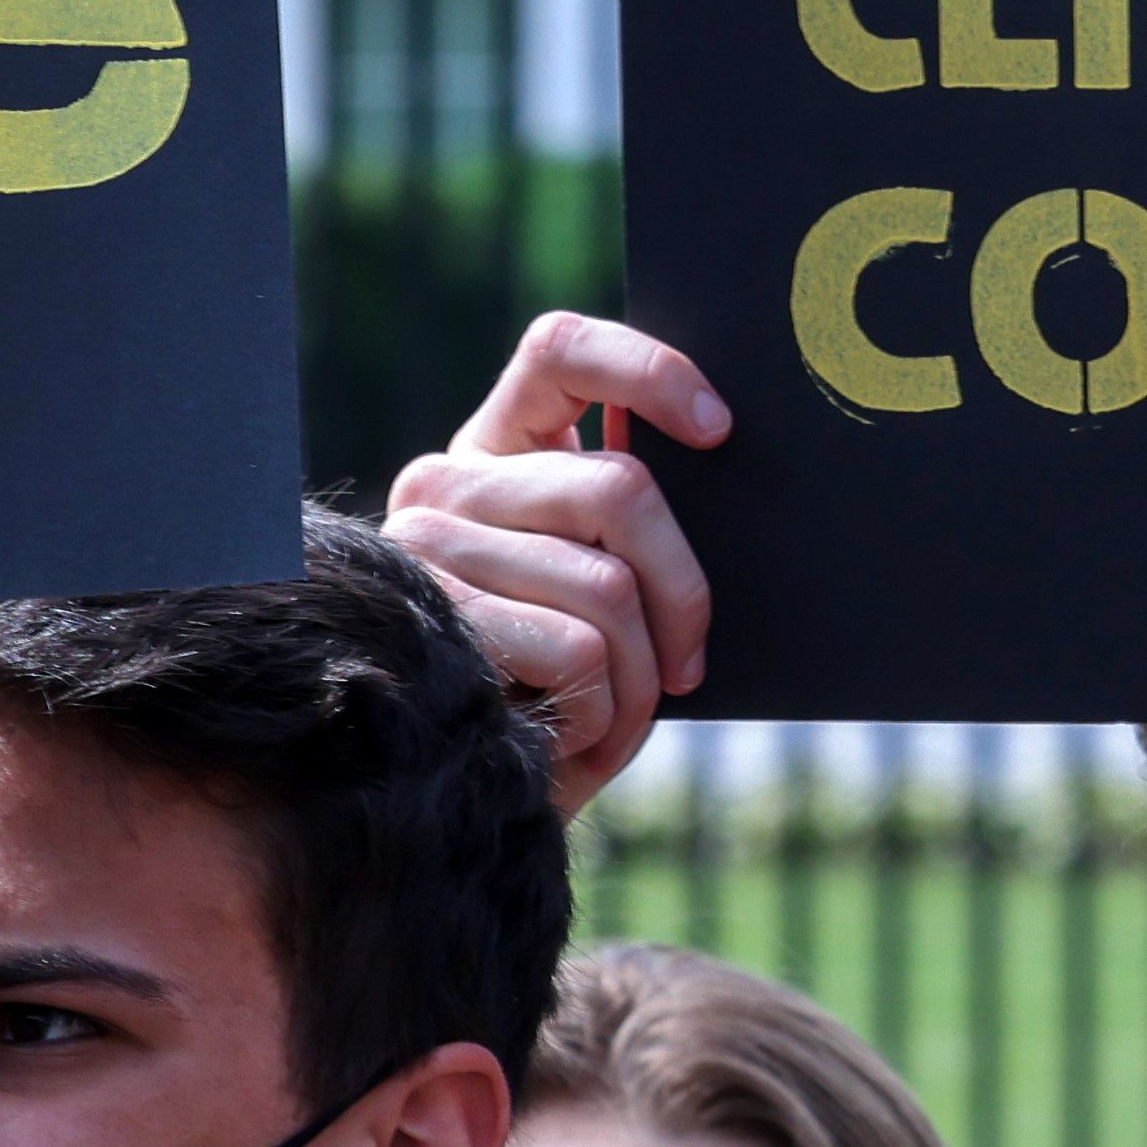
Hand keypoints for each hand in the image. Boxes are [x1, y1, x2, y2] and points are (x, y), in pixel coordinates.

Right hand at [387, 312, 720, 811]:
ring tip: (623, 712)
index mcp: (497, 449)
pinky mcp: (430, 622)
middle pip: (620, 489)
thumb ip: (630, 525)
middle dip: (684, 591)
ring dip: (644, 673)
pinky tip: (578, 734)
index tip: (718, 430)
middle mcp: (447, 483)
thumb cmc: (562, 689)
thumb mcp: (603, 587)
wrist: (478, 795)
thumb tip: (720, 458)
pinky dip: (606, 712)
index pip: (562, 351)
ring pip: (607, 582)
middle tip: (690, 661)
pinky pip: (575, 649)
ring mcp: (426, 549)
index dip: (650, 372)